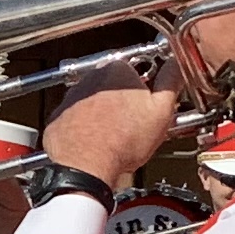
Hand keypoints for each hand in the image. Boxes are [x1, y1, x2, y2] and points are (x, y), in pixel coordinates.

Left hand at [42, 77, 179, 190]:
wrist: (85, 168)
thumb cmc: (122, 142)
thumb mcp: (160, 111)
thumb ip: (171, 82)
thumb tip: (176, 65)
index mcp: (117, 70)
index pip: (136, 71)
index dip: (145, 91)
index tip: (147, 106)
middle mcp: (90, 78)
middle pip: (113, 87)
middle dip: (123, 102)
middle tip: (133, 125)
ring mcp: (71, 98)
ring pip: (93, 102)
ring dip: (103, 114)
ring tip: (115, 137)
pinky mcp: (58, 117)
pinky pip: (75, 118)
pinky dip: (83, 128)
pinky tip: (96, 142)